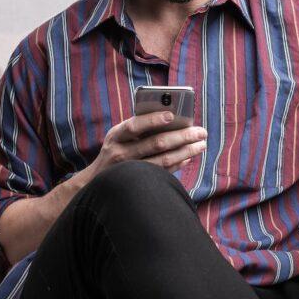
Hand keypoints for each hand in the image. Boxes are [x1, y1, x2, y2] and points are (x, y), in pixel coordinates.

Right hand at [84, 111, 207, 181]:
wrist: (96, 180)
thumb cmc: (114, 149)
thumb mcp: (118, 135)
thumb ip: (137, 127)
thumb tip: (171, 118)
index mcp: (116, 135)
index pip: (135, 125)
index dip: (153, 120)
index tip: (172, 115)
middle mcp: (122, 153)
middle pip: (156, 143)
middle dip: (182, 136)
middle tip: (201, 132)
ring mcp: (131, 170)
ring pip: (163, 160)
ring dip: (186, 151)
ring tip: (201, 144)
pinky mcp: (139, 183)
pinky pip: (163, 172)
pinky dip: (178, 163)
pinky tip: (189, 156)